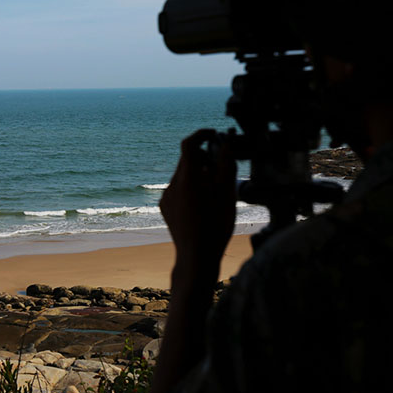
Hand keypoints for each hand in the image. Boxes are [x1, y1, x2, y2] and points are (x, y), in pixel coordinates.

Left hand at [159, 129, 236, 275]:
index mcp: (189, 179)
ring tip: (213, 192)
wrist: (196, 257)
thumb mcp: (228, 196)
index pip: (189, 144)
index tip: (213, 135)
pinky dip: (190, 187)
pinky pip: (177, 187)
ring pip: (182, 174)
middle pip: (186, 159)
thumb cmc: (216, 228)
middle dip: (203, 157)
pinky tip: (202, 204)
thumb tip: (225, 145)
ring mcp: (166, 196)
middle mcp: (173, 185)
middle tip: (221, 167)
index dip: (201, 135)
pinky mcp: (164, 205)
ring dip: (197, 174)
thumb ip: (226, 167)